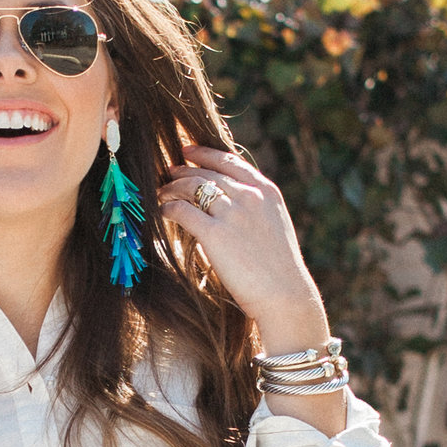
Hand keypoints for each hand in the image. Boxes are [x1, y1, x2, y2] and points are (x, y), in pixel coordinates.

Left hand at [162, 143, 328, 348]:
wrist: (285, 295)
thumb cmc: (279, 269)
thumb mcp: (273, 225)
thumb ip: (254, 208)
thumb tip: (227, 202)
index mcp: (266, 191)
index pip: (229, 161)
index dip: (204, 154)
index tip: (188, 151)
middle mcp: (249, 196)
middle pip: (206, 173)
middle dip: (184, 171)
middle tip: (169, 173)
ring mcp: (232, 213)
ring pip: (191, 187)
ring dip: (172, 188)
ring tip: (161, 193)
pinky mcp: (215, 234)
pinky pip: (182, 211)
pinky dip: (168, 208)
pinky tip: (163, 212)